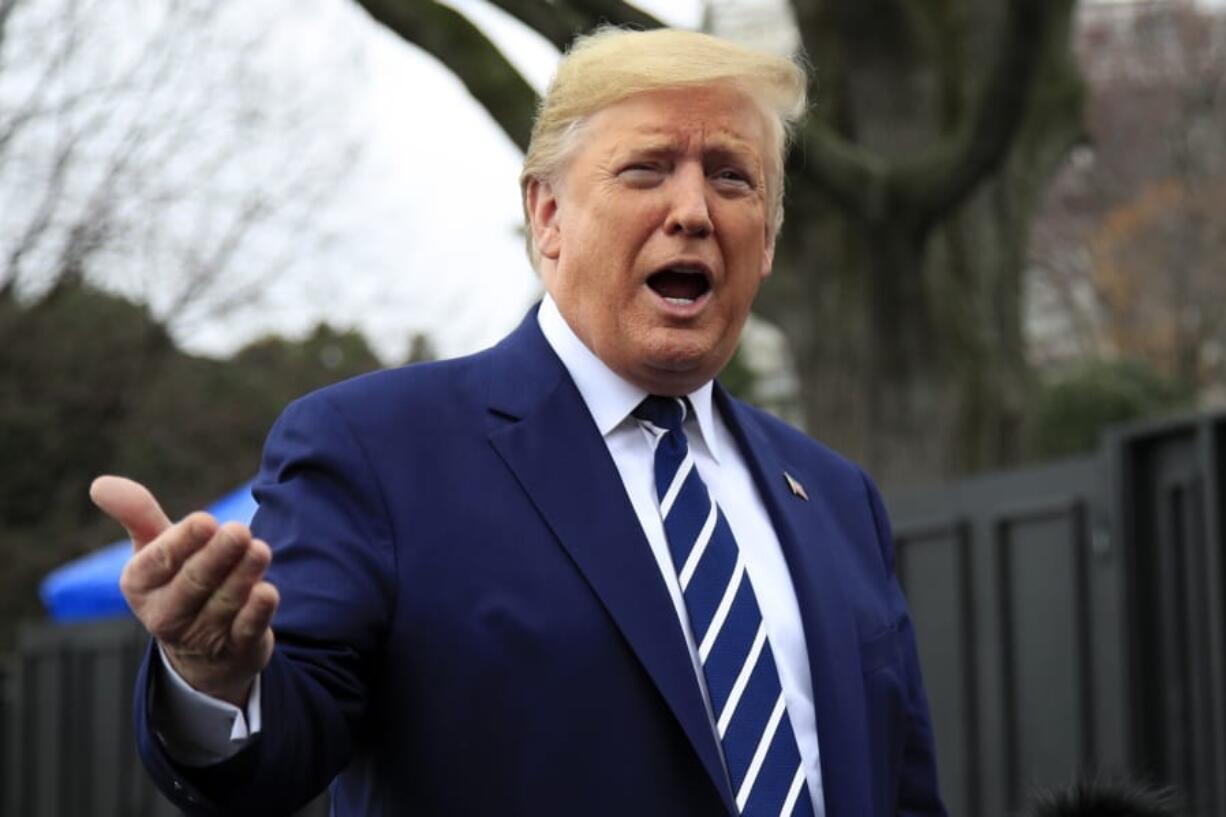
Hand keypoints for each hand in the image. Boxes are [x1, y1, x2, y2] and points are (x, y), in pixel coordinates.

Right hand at [90, 475, 278, 706]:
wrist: (204, 646)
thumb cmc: (178, 579)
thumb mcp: (155, 548)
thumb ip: (138, 515)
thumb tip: (100, 484)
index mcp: (140, 584)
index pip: (160, 561)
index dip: (183, 541)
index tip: (206, 520)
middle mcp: (166, 614)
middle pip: (194, 582)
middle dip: (217, 556)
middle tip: (240, 531)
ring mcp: (201, 635)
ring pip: (224, 603)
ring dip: (244, 575)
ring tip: (260, 550)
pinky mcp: (236, 648)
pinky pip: (246, 630)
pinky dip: (257, 612)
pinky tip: (268, 592)